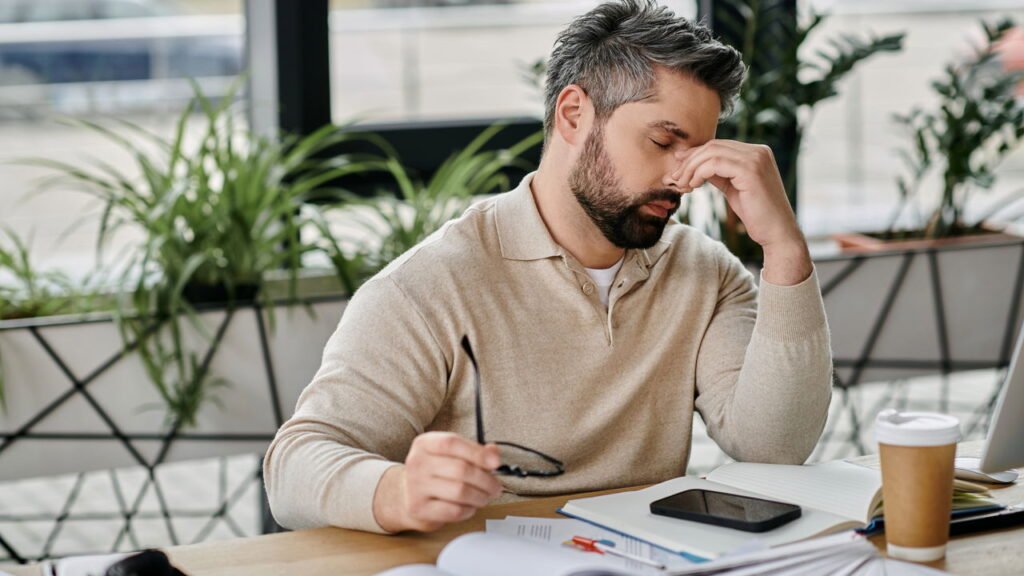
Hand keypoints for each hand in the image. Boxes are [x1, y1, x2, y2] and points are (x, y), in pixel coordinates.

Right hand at [373, 432, 503, 531]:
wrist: (404, 496)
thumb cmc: (434, 472)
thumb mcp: (450, 455)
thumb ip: (474, 451)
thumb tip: (494, 453)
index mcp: (425, 444)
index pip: (452, 443)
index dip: (477, 453)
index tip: (496, 463)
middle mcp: (417, 462)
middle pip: (461, 469)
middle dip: (486, 480)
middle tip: (496, 487)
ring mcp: (416, 486)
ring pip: (460, 492)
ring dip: (480, 497)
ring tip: (485, 497)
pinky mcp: (419, 508)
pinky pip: (453, 511)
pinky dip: (468, 510)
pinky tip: (470, 506)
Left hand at [671, 140, 811, 284]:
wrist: (777, 233)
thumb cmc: (756, 214)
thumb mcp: (733, 188)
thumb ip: (718, 174)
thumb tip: (692, 164)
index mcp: (756, 152)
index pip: (718, 146)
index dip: (694, 155)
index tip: (678, 168)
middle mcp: (758, 151)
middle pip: (713, 146)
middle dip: (689, 161)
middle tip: (674, 177)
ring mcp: (756, 158)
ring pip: (711, 153)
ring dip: (691, 168)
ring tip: (682, 184)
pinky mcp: (750, 170)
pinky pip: (715, 164)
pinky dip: (699, 173)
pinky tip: (693, 185)